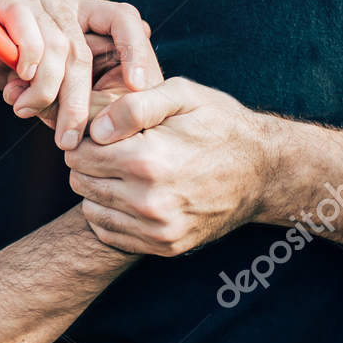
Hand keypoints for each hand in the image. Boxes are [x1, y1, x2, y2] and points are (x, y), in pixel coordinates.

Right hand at [0, 0, 160, 150]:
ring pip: (59, 46)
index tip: (141, 91)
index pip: (124, 20)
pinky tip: (19, 81)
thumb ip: (72, 82)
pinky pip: (26, 26)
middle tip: (70, 138)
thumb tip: (119, 108)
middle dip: (80, 101)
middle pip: (87, 48)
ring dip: (45, 91)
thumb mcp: (38, 79)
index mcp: (77, 10)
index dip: (139, 53)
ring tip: (26, 111)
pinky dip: (28, 59)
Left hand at [63, 77, 277, 255]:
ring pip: (90, 209)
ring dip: (99, 188)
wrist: (264, 171)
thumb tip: (94, 129)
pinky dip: (112, 213)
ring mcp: (158, 230)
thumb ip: (132, 105)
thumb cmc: (220, 125)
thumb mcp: (182, 95)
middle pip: (80, 181)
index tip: (105, 131)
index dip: (86, 137)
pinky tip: (132, 193)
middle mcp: (149, 202)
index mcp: (147, 160)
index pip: (78, 154)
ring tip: (124, 170)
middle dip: (89, 162)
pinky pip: (110, 232)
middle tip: (113, 149)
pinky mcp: (164, 247)